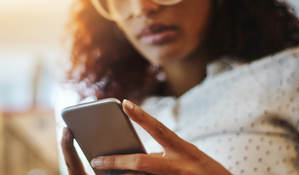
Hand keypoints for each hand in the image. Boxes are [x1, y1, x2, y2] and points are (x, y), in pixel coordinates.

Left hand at [61, 99, 231, 174]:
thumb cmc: (204, 170)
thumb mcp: (187, 155)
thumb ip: (165, 153)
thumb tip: (133, 159)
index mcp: (183, 149)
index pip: (159, 129)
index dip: (141, 116)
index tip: (124, 102)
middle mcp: (179, 165)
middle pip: (142, 163)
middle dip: (116, 162)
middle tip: (95, 159)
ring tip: (102, 171)